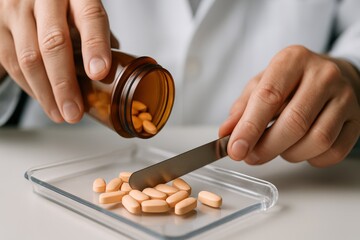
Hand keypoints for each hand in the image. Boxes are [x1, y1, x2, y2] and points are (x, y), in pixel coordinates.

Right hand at [0, 0, 112, 122]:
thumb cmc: (63, 0)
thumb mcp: (84, 7)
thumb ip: (96, 34)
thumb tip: (109, 72)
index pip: (90, 17)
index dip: (95, 46)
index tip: (99, 73)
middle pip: (53, 43)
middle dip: (64, 84)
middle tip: (75, 111)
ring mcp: (15, 9)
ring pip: (28, 57)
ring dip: (46, 93)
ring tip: (61, 114)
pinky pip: (10, 61)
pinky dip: (29, 86)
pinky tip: (45, 100)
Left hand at [219, 45, 359, 166]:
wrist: (334, 75)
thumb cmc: (291, 82)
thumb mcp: (262, 84)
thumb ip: (242, 108)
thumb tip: (226, 133)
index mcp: (293, 60)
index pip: (269, 97)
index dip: (249, 128)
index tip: (235, 149)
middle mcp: (323, 75)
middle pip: (294, 122)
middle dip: (267, 147)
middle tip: (250, 156)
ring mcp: (345, 97)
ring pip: (317, 140)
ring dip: (290, 154)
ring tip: (278, 147)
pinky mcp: (358, 119)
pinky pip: (334, 151)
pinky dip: (312, 159)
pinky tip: (301, 149)